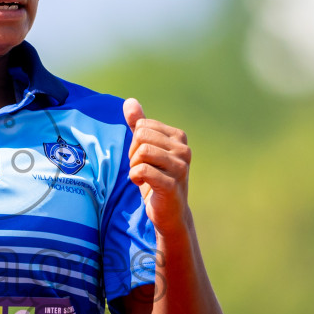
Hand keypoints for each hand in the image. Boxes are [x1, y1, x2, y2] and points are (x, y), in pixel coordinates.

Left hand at [123, 98, 192, 238]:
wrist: (168, 212)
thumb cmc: (156, 178)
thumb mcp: (146, 149)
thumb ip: (138, 125)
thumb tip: (129, 101)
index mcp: (178, 137)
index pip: (142, 125)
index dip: (135, 143)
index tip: (143, 158)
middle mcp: (183, 150)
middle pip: (141, 136)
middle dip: (133, 154)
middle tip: (141, 168)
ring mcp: (180, 167)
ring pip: (142, 152)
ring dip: (134, 167)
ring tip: (142, 176)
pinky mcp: (172, 184)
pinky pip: (142, 170)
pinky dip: (135, 177)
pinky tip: (143, 184)